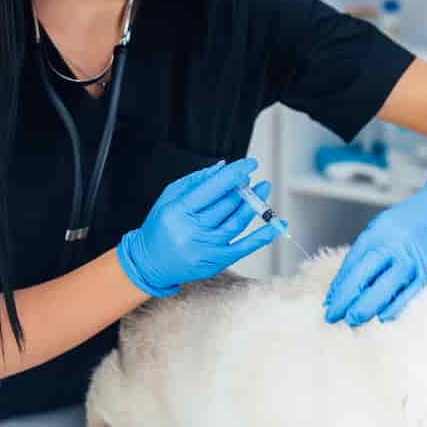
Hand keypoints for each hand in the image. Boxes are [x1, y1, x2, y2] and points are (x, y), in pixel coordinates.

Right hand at [117, 159, 280, 297]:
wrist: (150, 262)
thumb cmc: (161, 226)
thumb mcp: (169, 197)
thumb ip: (196, 180)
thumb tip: (224, 167)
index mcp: (179, 211)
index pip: (212, 188)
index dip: (235, 174)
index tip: (250, 164)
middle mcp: (192, 230)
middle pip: (226, 205)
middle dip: (244, 188)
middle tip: (252, 178)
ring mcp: (206, 248)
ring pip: (237, 222)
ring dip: (254, 204)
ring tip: (263, 189)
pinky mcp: (216, 262)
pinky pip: (244, 247)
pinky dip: (262, 236)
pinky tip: (277, 224)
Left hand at [324, 148, 426, 325]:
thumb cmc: (418, 217)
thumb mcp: (387, 224)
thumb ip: (371, 249)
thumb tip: (349, 279)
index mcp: (378, 231)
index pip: (352, 262)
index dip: (339, 284)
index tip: (329, 301)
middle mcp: (393, 244)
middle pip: (362, 276)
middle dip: (345, 298)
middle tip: (332, 316)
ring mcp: (412, 257)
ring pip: (384, 288)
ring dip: (366, 307)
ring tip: (353, 320)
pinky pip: (410, 292)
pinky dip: (395, 306)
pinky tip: (383, 316)